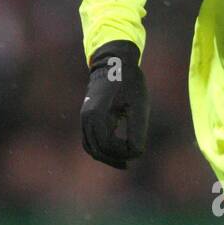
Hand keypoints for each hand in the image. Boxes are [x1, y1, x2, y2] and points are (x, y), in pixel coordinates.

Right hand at [80, 40, 148, 169]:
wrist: (114, 61)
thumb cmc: (129, 81)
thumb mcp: (138, 105)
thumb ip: (138, 130)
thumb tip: (136, 153)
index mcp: (97, 116)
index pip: (109, 146)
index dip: (125, 152)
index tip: (139, 150)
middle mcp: (86, 118)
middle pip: (97, 150)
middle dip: (115, 158)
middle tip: (131, 163)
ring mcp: (84, 117)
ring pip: (91, 147)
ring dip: (106, 156)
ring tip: (124, 162)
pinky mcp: (87, 116)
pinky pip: (89, 140)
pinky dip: (100, 148)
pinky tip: (116, 150)